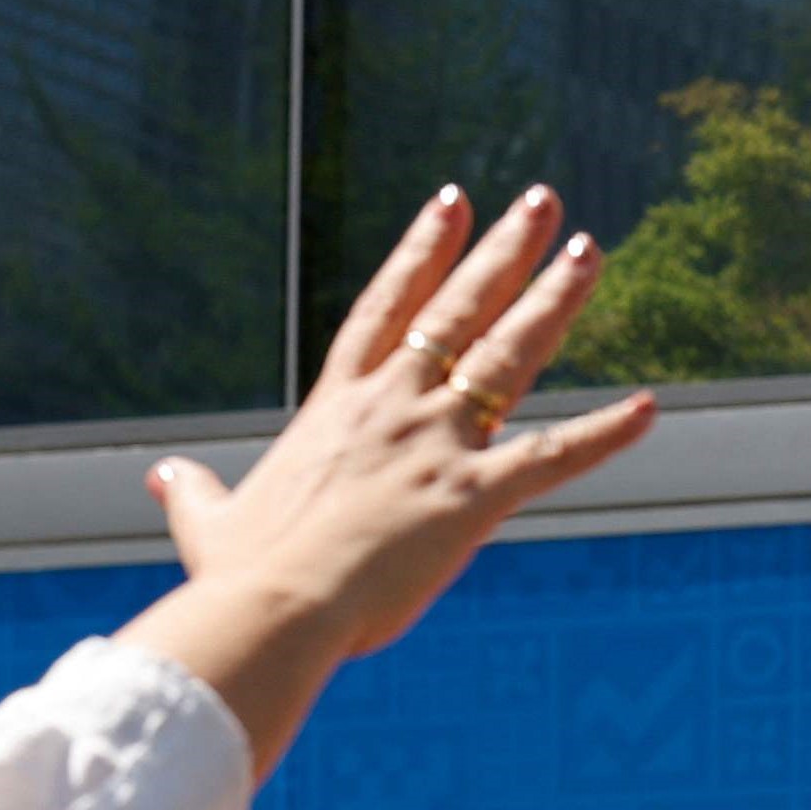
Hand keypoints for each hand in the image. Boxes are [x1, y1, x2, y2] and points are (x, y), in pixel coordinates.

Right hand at [124, 184, 658, 776]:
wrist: (270, 609)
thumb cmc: (242, 577)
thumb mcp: (209, 523)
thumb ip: (192, 493)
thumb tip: (162, 477)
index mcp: (337, 408)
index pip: (387, 309)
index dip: (422, 252)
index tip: (453, 202)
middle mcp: (391, 409)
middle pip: (457, 310)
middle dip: (503, 251)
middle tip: (542, 200)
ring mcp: (434, 446)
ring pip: (506, 356)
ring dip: (552, 301)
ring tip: (589, 252)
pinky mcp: (471, 498)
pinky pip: (554, 459)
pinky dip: (605, 435)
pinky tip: (649, 408)